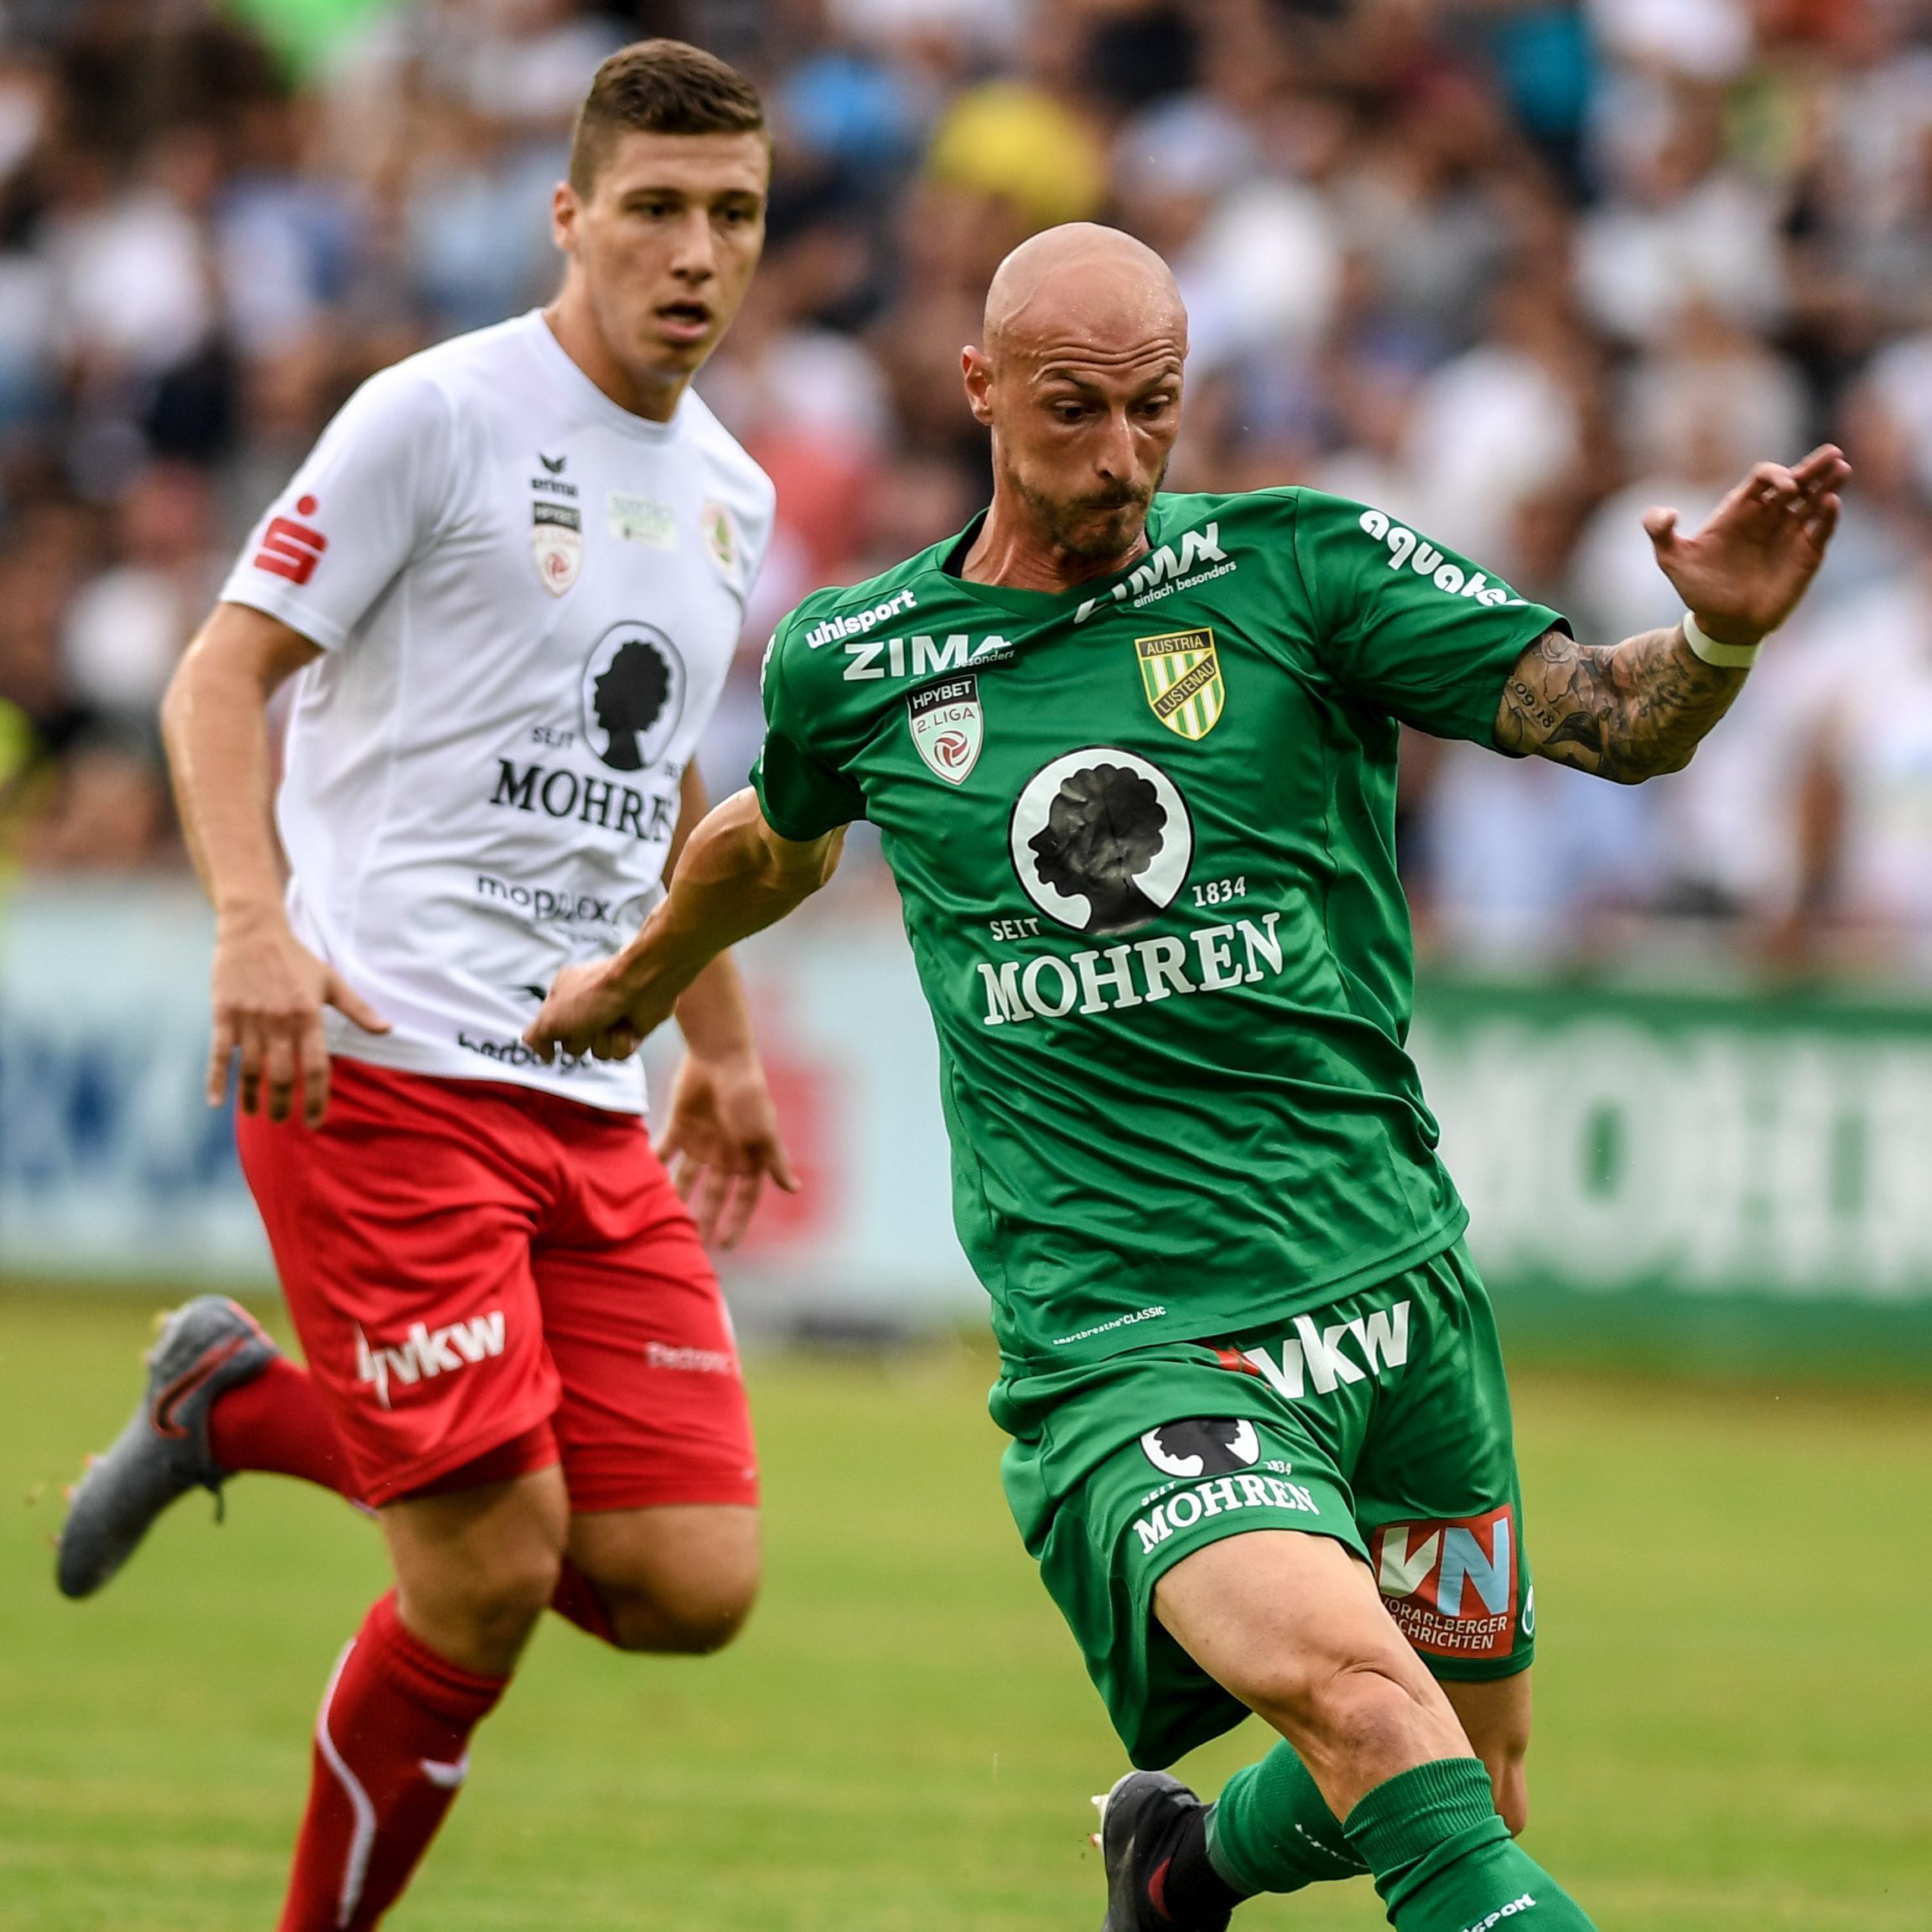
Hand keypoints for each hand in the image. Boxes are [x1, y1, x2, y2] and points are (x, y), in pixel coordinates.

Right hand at [209, 911, 388, 1126]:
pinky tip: (217, 1102)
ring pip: (250, 1070)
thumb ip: (359, 1009)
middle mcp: (278, 1022)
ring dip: (253, 1097)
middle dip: (283, 1104)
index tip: (314, 1121)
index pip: (315, 1068)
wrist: (253, 932)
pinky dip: (216, 1080)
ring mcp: (248, 1019)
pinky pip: (218, 1055)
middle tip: (283, 1120)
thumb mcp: (332, 981)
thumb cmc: (297, 959)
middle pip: (281, 1075)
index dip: (315, 1099)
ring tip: (257, 1115)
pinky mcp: (223, 1015)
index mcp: (308, 1017)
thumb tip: (388, 1029)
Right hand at [524, 959, 663, 1064]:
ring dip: (604, 1040)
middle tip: (590, 1020)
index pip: (548, 1030)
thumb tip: (544, 1057)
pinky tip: (627, 1026)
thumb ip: (536, 1038)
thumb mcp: (551, 1017)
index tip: (562, 1026)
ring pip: (598, 1053)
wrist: (642, 984)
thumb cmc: (595, 994)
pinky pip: (619, 1054)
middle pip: (573, 1047)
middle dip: (582, 1039)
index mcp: (562, 996)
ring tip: (612, 1020)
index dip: (554, 1033)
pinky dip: (622, 1042)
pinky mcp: (631, 1030)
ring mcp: (609, 1019)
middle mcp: (585, 1007)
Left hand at [658, 1049, 798, 1247]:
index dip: (736, 1221)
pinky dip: (654, 1165)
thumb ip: (775, 1162)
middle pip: (713, 1193)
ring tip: (663, 1217)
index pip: (744, 1198)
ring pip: (687, 1177)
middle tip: (691, 1242)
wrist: (720, 1057)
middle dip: (704, 1216)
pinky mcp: (680, 1126)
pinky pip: (665, 1152)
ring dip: (677, 1196)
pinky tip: (640, 1183)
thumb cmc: (748, 1095)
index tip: (724, 1245)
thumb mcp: (764, 1132)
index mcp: (749, 1157)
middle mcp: (726, 1153)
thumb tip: (794, 1190)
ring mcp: (702, 1140)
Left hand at [1645, 444, 1849, 647]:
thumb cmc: (1698, 589)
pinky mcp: (1805, 556)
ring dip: (1829, 485)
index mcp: (1741, 510)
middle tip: (1833, 453)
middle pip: (1796, 482)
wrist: (1721, 625)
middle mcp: (1769, 517)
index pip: (1764, 478)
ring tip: (1842, 468)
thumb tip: (1668, 513)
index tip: (1784, 485)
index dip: (1776, 475)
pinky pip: (1820, 531)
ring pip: (1814, 501)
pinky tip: (1833, 503)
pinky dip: (1828, 517)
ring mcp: (1790, 534)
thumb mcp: (1672, 560)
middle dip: (1812, 468)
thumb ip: (1660, 533)